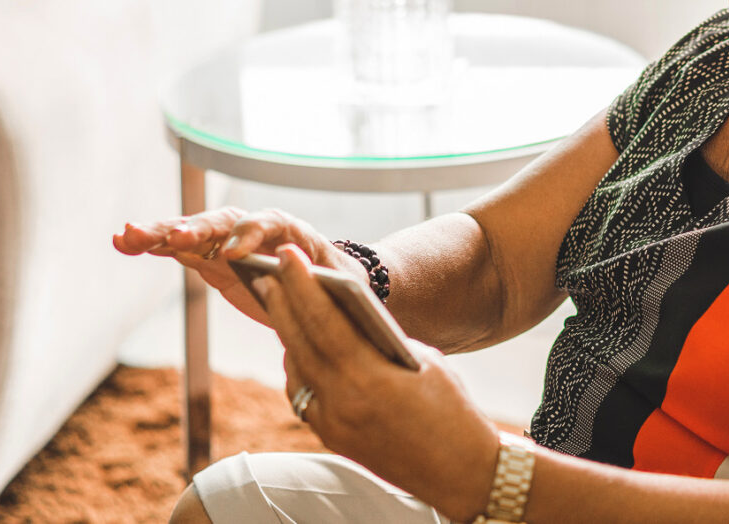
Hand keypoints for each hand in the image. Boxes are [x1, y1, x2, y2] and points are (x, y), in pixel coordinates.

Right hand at [112, 207, 363, 325]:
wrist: (322, 284)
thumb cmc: (333, 286)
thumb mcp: (337, 290)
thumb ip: (320, 290)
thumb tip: (315, 293)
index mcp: (291, 232)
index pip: (271, 222)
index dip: (252, 234)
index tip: (235, 253)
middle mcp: (255, 229)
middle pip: (224, 221)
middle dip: (199, 229)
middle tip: (176, 238)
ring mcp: (228, 241)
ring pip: (194, 231)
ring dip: (162, 232)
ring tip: (129, 236)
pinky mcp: (209, 257)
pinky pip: (179, 247)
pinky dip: (154, 244)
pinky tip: (123, 242)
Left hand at [260, 244, 499, 521]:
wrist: (460, 471)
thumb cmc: (453, 409)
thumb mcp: (424, 362)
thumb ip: (382, 340)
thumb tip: (349, 320)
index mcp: (371, 378)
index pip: (325, 322)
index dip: (303, 286)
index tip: (287, 258)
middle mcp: (343, 403)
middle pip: (300, 343)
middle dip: (283, 303)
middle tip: (268, 272)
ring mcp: (334, 425)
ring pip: (297, 369)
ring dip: (288, 334)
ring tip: (281, 302)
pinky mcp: (332, 438)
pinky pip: (304, 394)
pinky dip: (300, 366)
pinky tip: (300, 347)